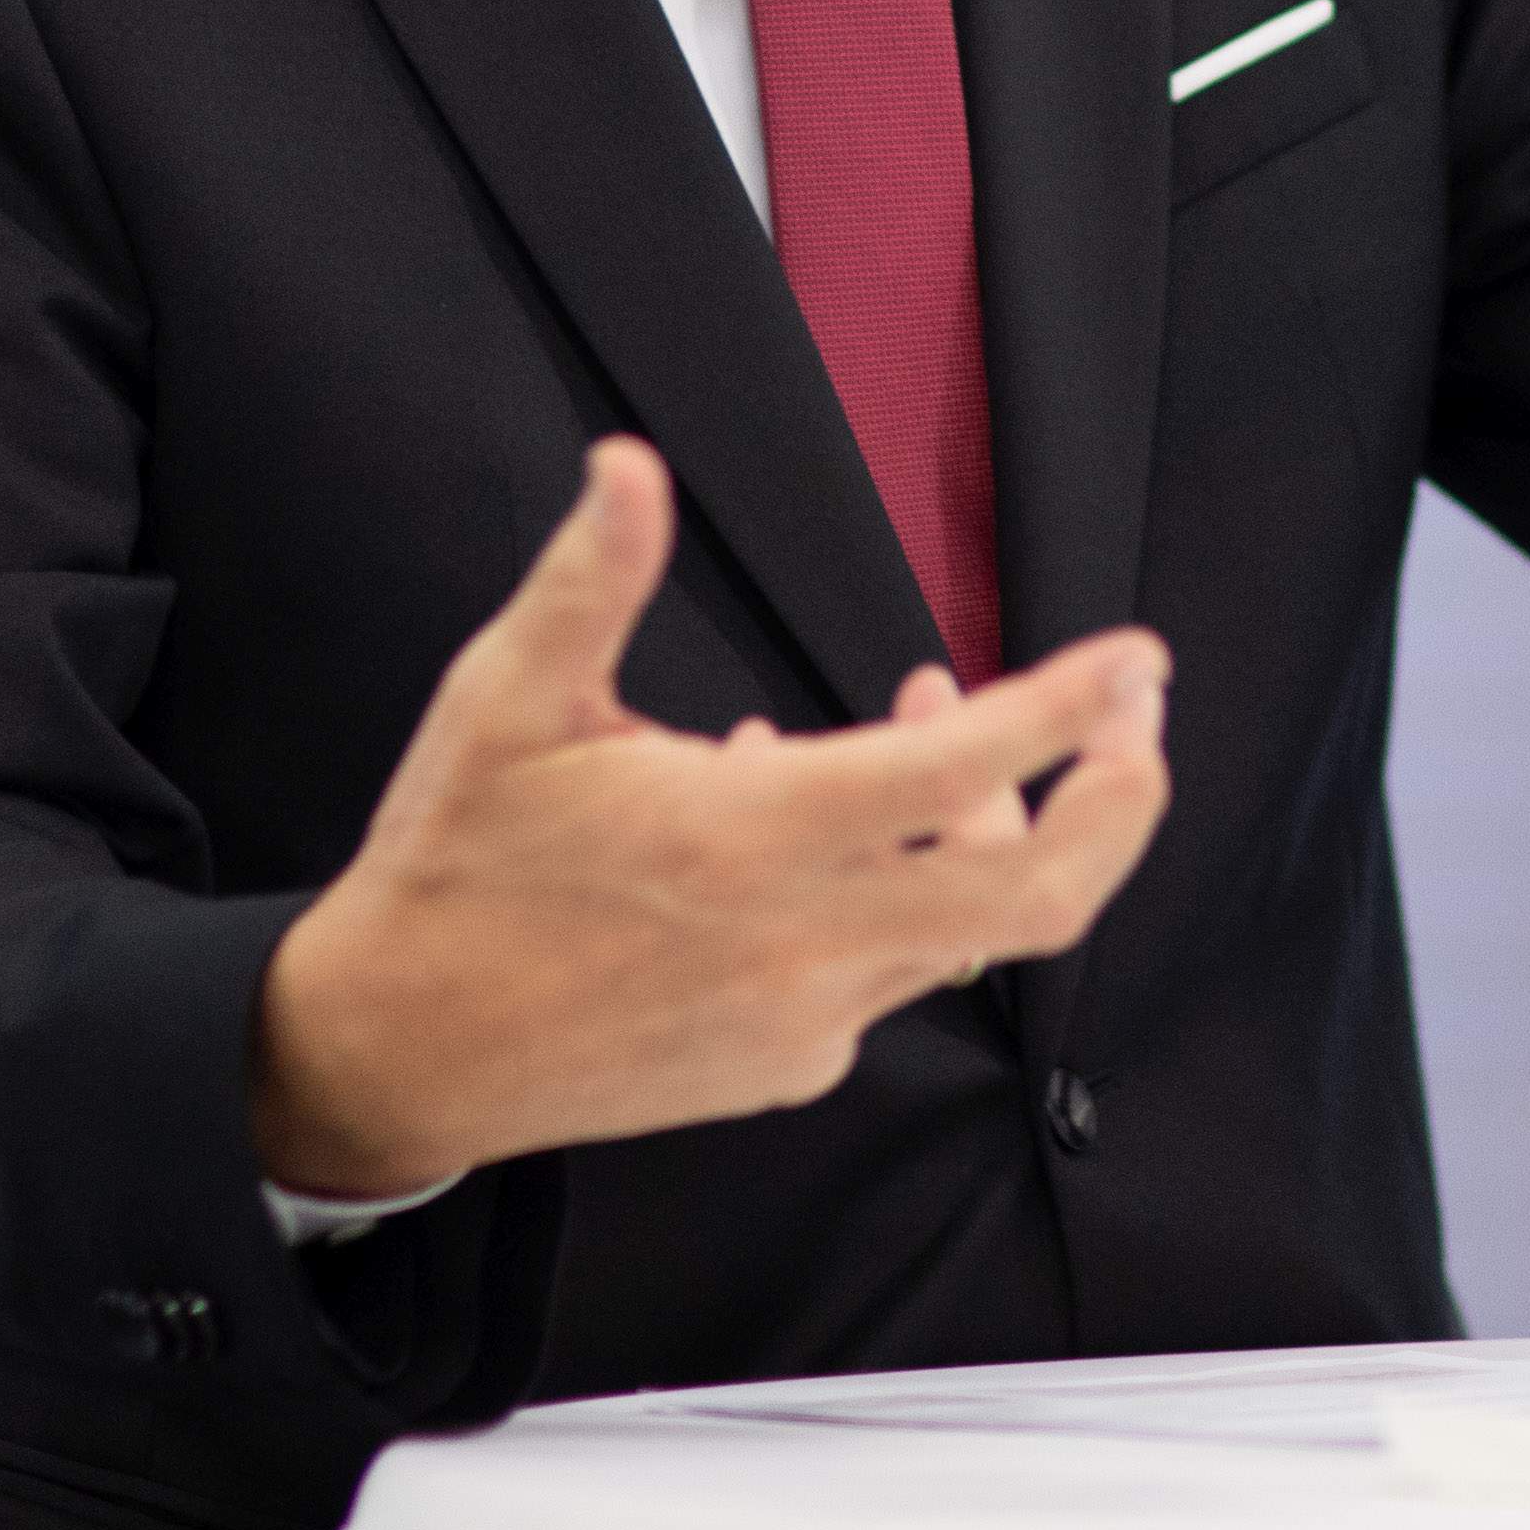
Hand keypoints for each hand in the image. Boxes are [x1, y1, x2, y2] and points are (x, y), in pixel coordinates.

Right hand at [246, 440, 1171, 1201]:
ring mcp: (801, 1017)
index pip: (965, 778)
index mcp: (747, 838)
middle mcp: (801, 942)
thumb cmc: (453, 862)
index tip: (1138, 660)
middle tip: (1137, 720)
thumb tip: (629, 463)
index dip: (1070, 712)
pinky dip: (905, 891)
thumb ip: (590, 580)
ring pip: (969, 932)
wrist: (390, 1052)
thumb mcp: (507, 701)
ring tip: (939, 721)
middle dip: (1120, 804)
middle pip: (1040, 899)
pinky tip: (829, 817)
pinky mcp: (782, 1066)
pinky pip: (890, 974)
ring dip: (993, 828)